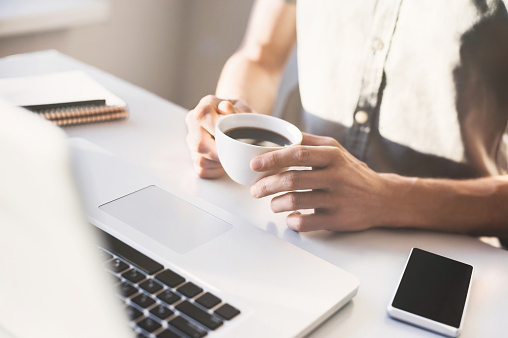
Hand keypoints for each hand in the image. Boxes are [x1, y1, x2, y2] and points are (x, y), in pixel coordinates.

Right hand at [185, 95, 252, 177]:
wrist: (238, 122)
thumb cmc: (241, 116)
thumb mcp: (243, 109)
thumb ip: (236, 110)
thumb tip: (226, 108)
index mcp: (203, 108)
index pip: (202, 117)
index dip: (217, 130)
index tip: (232, 138)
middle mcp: (193, 124)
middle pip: (199, 143)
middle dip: (220, 152)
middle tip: (236, 154)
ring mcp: (191, 141)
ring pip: (200, 159)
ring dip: (219, 162)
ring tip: (232, 157)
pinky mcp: (195, 156)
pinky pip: (202, 170)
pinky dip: (216, 170)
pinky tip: (225, 163)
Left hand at [249, 133, 390, 231]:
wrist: (383, 198)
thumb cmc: (351, 172)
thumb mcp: (335, 150)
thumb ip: (308, 141)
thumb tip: (280, 134)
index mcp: (331, 156)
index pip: (296, 154)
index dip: (271, 159)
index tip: (254, 164)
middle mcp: (335, 176)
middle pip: (291, 180)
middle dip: (267, 185)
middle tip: (255, 190)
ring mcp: (337, 199)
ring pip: (295, 202)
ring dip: (276, 204)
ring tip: (273, 203)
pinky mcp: (337, 220)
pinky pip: (306, 223)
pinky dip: (292, 222)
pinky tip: (291, 217)